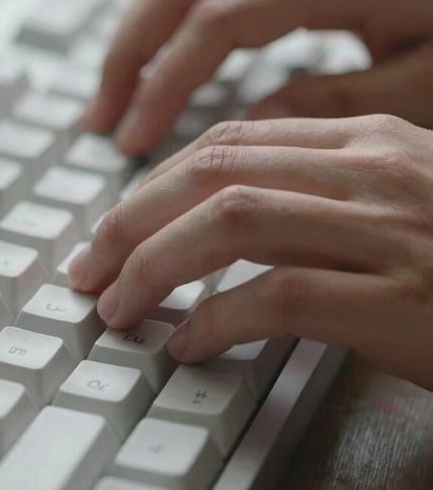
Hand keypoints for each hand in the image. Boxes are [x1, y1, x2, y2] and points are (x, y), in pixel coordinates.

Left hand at [69, 114, 432, 389]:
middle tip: (87, 269)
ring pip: (230, 223)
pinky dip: (216, 320)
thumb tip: (207, 232)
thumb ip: (302, 211)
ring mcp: (391, 230)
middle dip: (130, 223)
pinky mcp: (401, 298)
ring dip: (154, 267)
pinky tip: (187, 346)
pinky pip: (279, 296)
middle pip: (211, 173)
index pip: (227, 145)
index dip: (151, 187)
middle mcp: (373, 171)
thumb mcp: (382, 219)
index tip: (109, 231)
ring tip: (115, 308)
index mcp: (365, 142)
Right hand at [84, 0, 432, 154]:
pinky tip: (159, 64)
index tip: (133, 142)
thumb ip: (331, 105)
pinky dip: (167, 20)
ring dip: (138, 33)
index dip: (163, 84)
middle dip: (128, 52)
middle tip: (102, 118)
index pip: (213, 21)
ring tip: (115, 97)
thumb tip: (247, 124)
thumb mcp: (422, 92)